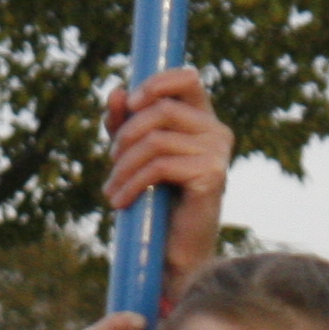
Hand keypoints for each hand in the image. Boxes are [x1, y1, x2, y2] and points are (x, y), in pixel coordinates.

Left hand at [104, 68, 231, 300]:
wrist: (173, 251)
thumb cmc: (155, 201)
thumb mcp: (132, 154)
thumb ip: (124, 122)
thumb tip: (116, 92)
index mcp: (202, 119)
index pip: (187, 78)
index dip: (156, 82)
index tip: (131, 103)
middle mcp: (217, 131)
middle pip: (162, 109)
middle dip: (126, 134)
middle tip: (111, 162)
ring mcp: (218, 153)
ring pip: (156, 139)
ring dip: (124, 165)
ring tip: (111, 189)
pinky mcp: (212, 176)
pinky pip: (161, 165)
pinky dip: (132, 183)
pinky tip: (120, 201)